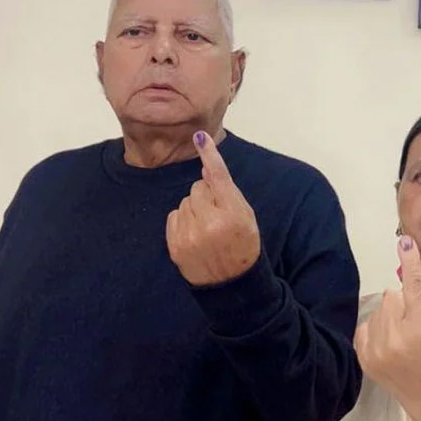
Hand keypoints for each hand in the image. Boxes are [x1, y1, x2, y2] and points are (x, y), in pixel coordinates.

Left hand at [166, 131, 260, 285]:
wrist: (232, 283)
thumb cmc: (243, 245)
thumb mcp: (247, 217)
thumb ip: (228, 193)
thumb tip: (206, 170)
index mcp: (233, 214)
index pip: (218, 177)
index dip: (209, 155)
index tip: (199, 136)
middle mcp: (210, 223)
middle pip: (198, 188)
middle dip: (206, 196)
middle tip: (218, 215)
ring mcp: (190, 235)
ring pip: (185, 201)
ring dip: (194, 209)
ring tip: (207, 229)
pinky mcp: (175, 245)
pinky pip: (174, 215)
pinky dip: (183, 221)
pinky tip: (195, 235)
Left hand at [354, 237, 420, 408]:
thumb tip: (404, 286)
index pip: (413, 287)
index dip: (410, 262)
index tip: (405, 242)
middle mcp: (396, 338)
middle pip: (392, 295)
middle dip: (403, 302)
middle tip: (414, 322)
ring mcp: (377, 350)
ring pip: (379, 309)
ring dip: (390, 316)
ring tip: (402, 337)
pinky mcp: (363, 357)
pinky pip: (366, 324)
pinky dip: (377, 329)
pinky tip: (389, 344)